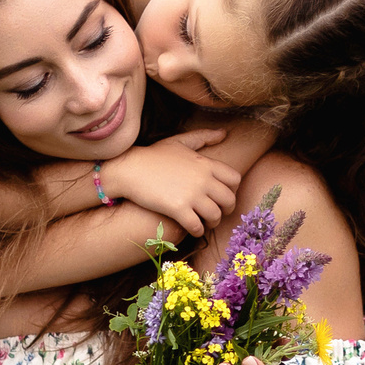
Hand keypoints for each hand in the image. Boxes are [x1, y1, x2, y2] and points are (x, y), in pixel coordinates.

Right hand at [102, 140, 242, 238]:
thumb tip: (224, 133)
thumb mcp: (180, 141)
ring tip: (205, 223)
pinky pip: (197, 227)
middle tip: (217, 213)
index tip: (223, 195)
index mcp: (206, 164)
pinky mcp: (178, 209)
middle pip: (229, 200)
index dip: (233, 190)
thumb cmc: (153, 155)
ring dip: (212, 223)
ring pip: (215, 216)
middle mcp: (203, 179)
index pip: (235, 179)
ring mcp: (192, 195)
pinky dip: (198, 231)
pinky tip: (193, 230)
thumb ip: (203, 137)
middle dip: (226, 210)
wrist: (129, 169)